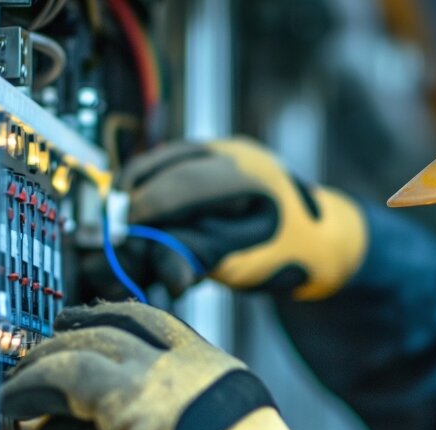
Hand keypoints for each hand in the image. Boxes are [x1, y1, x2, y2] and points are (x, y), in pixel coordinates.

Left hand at [0, 301, 327, 429]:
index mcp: (224, 376)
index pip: (162, 327)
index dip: (116, 325)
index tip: (86, 336)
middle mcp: (196, 365)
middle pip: (122, 324)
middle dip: (75, 334)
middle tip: (41, 350)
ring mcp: (166, 377)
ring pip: (89, 343)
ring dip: (44, 364)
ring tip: (16, 389)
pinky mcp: (131, 399)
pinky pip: (65, 375)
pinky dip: (31, 388)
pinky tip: (13, 405)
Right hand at [116, 137, 367, 299]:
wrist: (321, 239)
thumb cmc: (289, 255)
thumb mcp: (248, 264)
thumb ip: (204, 258)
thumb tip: (165, 273)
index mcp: (250, 177)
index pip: (185, 183)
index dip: (147, 207)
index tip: (121, 232)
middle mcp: (235, 153)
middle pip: (167, 163)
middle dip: (135, 195)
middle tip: (115, 230)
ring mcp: (225, 150)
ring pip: (165, 159)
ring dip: (139, 186)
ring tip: (124, 222)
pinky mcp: (215, 157)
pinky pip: (173, 163)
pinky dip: (153, 184)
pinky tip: (142, 211)